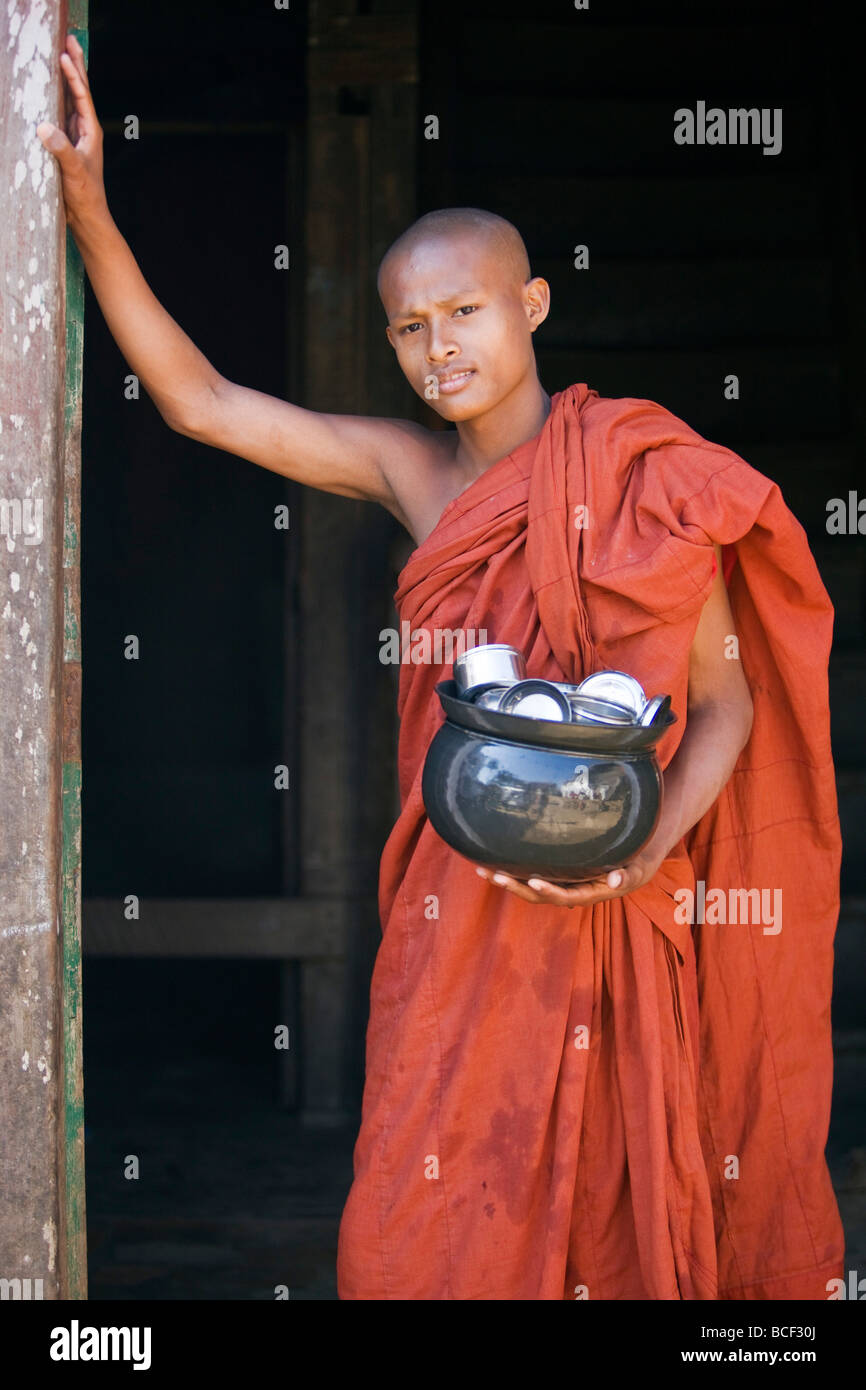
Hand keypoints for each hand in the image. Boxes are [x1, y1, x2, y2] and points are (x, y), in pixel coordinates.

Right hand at [36, 34, 107, 233]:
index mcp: (91, 132)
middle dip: (74, 66)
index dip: (73, 74)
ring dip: (65, 79)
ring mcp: (76, 137)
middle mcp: (85, 131)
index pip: (82, 96)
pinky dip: (55, 100)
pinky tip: (49, 92)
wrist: (87, 218)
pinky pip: (60, 115)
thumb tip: (44, 127)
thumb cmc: (85, 196)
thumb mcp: (73, 171)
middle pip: (79, 91)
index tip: (63, 53)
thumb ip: (61, 149)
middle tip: (68, 41)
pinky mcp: (67, 146)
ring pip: (69, 101)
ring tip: (59, 57)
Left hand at [474, 849, 663, 907]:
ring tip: (482, 870)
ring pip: (530, 887)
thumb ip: (627, 875)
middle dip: (515, 887)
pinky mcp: (555, 875)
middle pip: (539, 895)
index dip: (549, 890)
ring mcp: (560, 884)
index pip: (564, 895)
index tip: (533, 881)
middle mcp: (569, 891)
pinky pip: (531, 876)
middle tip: (493, 876)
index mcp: (587, 893)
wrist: (633, 865)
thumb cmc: (634, 865)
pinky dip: (513, 871)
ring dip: (507, 880)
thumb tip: (616, 880)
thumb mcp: (636, 870)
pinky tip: (493, 861)